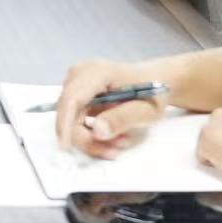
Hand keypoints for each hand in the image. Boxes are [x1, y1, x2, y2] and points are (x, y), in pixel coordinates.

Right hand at [51, 58, 170, 158]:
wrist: (157, 81)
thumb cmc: (154, 93)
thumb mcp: (145, 109)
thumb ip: (121, 119)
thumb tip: (97, 131)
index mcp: (97, 72)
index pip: (72, 99)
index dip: (65, 123)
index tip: (66, 147)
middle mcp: (80, 74)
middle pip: (69, 114)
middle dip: (88, 138)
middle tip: (115, 150)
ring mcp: (77, 84)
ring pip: (71, 121)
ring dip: (93, 139)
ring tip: (120, 141)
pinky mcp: (78, 95)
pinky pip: (76, 121)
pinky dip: (92, 134)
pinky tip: (113, 135)